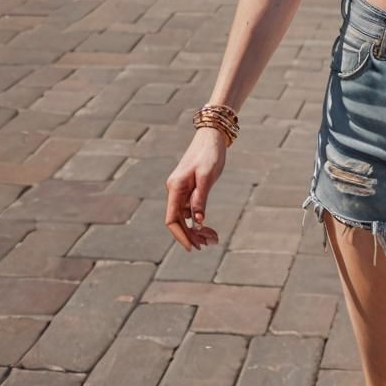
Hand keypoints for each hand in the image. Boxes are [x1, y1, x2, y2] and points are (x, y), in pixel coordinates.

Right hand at [164, 127, 225, 251]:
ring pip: (184, 217)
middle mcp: (174, 190)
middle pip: (178, 221)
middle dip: (191, 235)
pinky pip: (190, 210)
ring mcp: (180, 190)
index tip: (192, 248)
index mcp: (175, 187)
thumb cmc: (210, 154)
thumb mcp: (207, 176)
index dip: (181, 236)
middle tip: (209, 245)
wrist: (212, 137)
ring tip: (213, 238)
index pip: (172, 219)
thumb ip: (200, 198)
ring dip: (196, 230)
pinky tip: (208, 228)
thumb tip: (197, 222)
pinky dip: (198, 220)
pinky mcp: (188, 189)